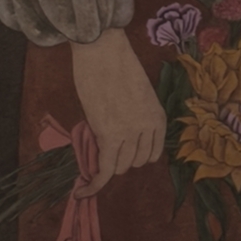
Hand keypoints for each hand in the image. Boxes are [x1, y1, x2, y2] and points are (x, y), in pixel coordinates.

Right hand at [69, 31, 167, 184]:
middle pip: (136, 161)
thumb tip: (120, 141)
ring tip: (92, 151)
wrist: (102, 49)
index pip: (152, 153)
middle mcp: (149, 127)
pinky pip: (105, 170)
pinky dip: (94, 184)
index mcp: (158, 116)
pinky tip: (82, 191)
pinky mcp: (109, 134)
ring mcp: (131, 132)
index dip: (134, 154)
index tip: (120, 154)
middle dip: (120, 157)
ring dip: (106, 163)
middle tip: (102, 145)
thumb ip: (135, 118)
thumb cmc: (115, 67)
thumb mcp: (136, 96)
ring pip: (120, 167)